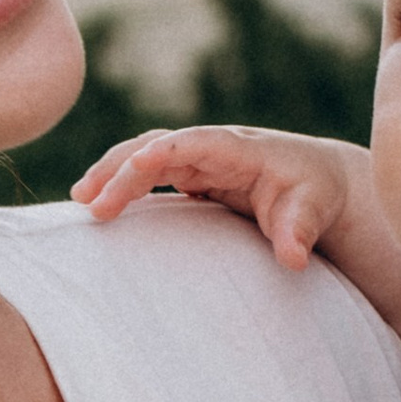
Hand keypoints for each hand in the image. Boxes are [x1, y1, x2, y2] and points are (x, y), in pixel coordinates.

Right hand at [76, 122, 374, 271]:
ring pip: (146, 155)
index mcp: (241, 149)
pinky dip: (122, 183)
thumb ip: (300, 231)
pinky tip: (96, 203)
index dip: (166, 151)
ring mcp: (199, 159)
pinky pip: (149, 171)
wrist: (320, 182)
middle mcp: (213, 147)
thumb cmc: (315, 195)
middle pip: (159, 146)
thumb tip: (293, 259)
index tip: (136, 166)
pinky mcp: (191, 174)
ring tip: (80, 200)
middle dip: (123, 168)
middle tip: (91, 203)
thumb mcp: (314, 211)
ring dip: (112, 172)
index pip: (196, 142)